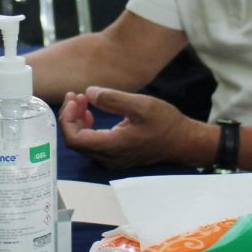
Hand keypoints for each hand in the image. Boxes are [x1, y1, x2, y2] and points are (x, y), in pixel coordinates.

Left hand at [60, 87, 208, 168]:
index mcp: (112, 146)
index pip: (74, 139)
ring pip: (82, 142)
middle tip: (76, 96)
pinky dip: (87, 127)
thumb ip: (113, 99)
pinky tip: (91, 113)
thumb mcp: (141, 105)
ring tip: (83, 101)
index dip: (67, 118)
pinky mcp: (115, 156)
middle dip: (71, 116)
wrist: (183, 142)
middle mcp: (108, 157)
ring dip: (77, 121)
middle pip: (75, 140)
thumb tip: (88, 93)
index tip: (73, 99)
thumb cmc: (166, 123)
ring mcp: (111, 159)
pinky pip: (92, 144)